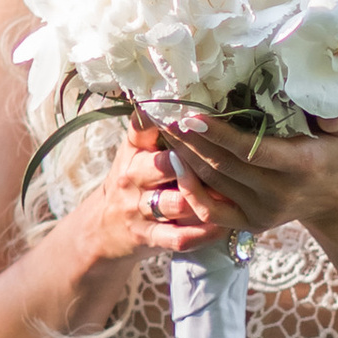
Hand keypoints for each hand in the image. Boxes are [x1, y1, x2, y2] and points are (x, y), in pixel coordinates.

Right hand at [74, 117, 239, 275]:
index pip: (143, 127)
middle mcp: (133, 177)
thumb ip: (159, 128)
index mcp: (133, 150)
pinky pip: (180, 237)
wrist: (103, 229)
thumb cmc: (134, 181)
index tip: (192, 113)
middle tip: (228, 158)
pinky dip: (203, 233)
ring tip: (234, 193)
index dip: (166, 118)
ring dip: (206, 199)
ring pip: (177, 202)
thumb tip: (194, 99)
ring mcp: (140, 209)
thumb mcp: (137, 151)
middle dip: (195, 162)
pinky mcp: (149, 237)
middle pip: (164, 165)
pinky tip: (223, 226)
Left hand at [162, 107, 337, 244]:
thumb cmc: (334, 153)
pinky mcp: (249, 223)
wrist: (335, 197)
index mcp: (300, 166)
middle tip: (167, 113)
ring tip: (166, 129)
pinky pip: (211, 212)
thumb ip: (334, 112)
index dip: (220, 135)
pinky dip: (190, 190)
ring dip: (185, 155)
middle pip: (224, 165)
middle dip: (191, 139)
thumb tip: (318, 88)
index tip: (193, 116)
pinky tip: (176, 165)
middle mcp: (278, 193)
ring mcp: (262, 212)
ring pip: (213, 183)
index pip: (252, 151)